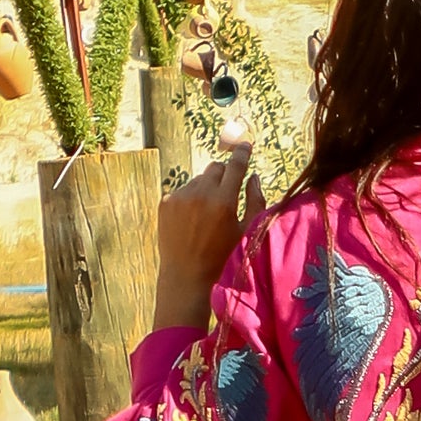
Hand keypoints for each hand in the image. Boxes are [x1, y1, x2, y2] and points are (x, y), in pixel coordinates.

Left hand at [153, 151, 265, 329]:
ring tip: (205, 216)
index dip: (242, 153)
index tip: (245, 145)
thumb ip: (255, 201)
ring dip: (205, 188)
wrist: (186, 275)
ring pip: (198, 179)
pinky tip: (191, 220)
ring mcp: (180, 196)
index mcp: (224, 201)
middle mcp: (201, 194)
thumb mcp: (246, 231)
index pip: (235, 166)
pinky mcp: (165, 202)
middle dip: (223, 175)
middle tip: (225, 194)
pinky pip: (182, 190)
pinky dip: (189, 199)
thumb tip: (253, 176)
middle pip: (216, 167)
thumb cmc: (222, 256)